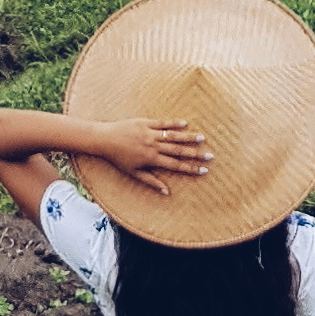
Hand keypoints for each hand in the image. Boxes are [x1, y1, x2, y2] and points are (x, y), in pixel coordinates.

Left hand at [86, 117, 210, 196]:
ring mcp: (150, 133)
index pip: (175, 165)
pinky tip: (185, 123)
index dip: (190, 168)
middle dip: (195, 154)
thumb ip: (151, 182)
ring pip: (172, 136)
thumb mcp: (133, 173)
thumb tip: (167, 192)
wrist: (104, 139)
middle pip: (178, 150)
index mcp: (151, 159)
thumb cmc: (118, 159)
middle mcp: (153, 146)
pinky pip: (162, 123)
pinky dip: (174, 123)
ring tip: (202, 138)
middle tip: (210, 156)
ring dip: (188, 137)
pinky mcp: (145, 122)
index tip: (203, 170)